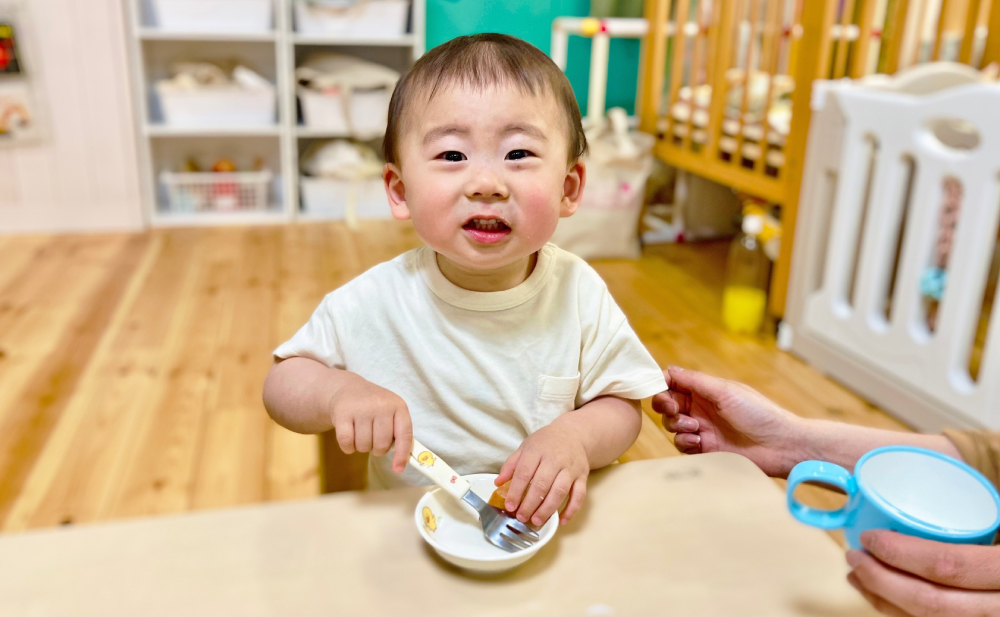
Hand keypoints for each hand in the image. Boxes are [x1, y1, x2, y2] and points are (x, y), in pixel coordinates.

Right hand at [329, 377, 412, 472]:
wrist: (349, 389)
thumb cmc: (375, 407)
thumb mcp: (392, 413)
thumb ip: (400, 434)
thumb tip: (402, 463)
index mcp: (398, 406)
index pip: (404, 435)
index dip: (402, 454)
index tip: (398, 469)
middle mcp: (381, 405)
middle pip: (382, 445)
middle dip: (377, 449)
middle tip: (373, 437)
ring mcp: (361, 408)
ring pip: (364, 446)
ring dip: (362, 447)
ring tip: (361, 433)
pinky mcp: (342, 414)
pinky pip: (347, 443)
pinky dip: (348, 447)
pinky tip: (350, 436)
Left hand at [495, 421, 588, 526]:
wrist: (573, 434)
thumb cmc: (546, 442)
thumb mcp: (526, 447)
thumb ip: (511, 465)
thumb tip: (498, 483)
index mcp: (538, 450)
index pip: (524, 472)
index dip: (516, 491)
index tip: (510, 506)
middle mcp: (555, 459)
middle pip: (542, 484)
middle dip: (530, 504)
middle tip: (521, 517)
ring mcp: (570, 468)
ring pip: (560, 491)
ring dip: (548, 509)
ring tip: (537, 520)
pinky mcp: (582, 476)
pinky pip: (579, 495)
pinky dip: (571, 510)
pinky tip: (562, 521)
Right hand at [652, 366, 806, 476]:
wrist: (779, 445)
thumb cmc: (758, 413)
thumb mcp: (725, 391)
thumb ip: (694, 381)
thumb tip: (668, 369)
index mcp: (706, 390)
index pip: (674, 384)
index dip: (662, 385)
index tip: (659, 389)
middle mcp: (701, 408)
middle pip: (668, 404)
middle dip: (665, 406)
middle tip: (673, 409)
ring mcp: (702, 429)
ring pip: (671, 425)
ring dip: (677, 425)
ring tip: (695, 428)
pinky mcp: (704, 449)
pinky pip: (681, 445)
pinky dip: (685, 442)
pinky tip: (699, 441)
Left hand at [846, 530, 999, 615]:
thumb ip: (975, 528)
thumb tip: (919, 511)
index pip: (946, 566)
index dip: (900, 553)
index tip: (869, 537)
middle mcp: (998, 610)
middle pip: (929, 602)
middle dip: (881, 580)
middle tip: (853, 556)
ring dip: (884, 600)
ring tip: (856, 576)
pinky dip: (901, 612)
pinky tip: (883, 597)